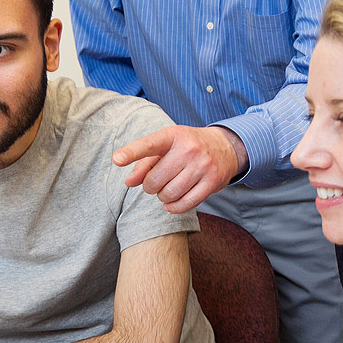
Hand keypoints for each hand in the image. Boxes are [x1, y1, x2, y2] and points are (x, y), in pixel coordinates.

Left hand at [112, 125, 243, 212]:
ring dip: (162, 197)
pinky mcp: (212, 182)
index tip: (117, 159)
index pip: (149, 145)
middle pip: (155, 180)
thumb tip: (129, 182)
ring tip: (165, 190)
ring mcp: (202, 166)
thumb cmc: (187, 147)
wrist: (225, 147)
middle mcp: (189, 149)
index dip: (132, 152)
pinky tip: (170, 203)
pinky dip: (173, 207)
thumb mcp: (166, 147)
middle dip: (150, 186)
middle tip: (155, 182)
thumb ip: (144, 163)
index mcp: (173, 135)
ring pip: (169, 194)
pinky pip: (185, 204)